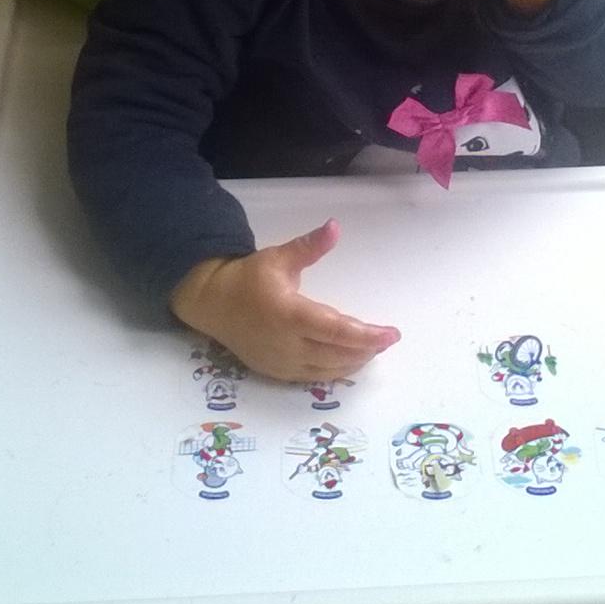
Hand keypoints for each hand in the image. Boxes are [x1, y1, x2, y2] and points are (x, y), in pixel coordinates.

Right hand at [169, 218, 400, 380]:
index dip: (367, 335)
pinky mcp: (277, 372)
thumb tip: (335, 226)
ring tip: (373, 349)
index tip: (392, 334)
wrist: (213, 303)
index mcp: (289, 315)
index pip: (336, 330)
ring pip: (328, 370)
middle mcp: (287, 344)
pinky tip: (349, 361)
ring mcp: (282, 362)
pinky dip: (336, 370)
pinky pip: (314, 377)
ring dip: (354, 361)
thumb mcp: (279, 257)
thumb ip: (309, 246)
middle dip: (366, 349)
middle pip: (338, 354)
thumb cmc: (248, 277)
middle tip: (386, 339)